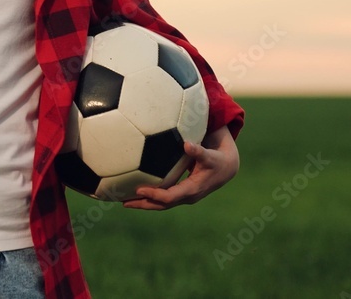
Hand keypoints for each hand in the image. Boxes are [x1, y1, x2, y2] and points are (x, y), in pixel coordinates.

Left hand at [122, 125, 238, 210]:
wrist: (226, 168)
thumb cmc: (216, 159)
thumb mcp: (210, 155)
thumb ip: (198, 151)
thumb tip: (187, 144)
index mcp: (192, 190)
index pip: (169, 197)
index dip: (154, 194)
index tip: (138, 189)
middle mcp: (187, 197)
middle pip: (162, 205)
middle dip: (143, 204)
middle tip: (124, 202)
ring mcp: (184, 197)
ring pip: (161, 204)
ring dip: (144, 204)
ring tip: (125, 201)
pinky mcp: (181, 193)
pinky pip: (163, 199)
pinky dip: (150, 198)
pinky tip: (137, 193)